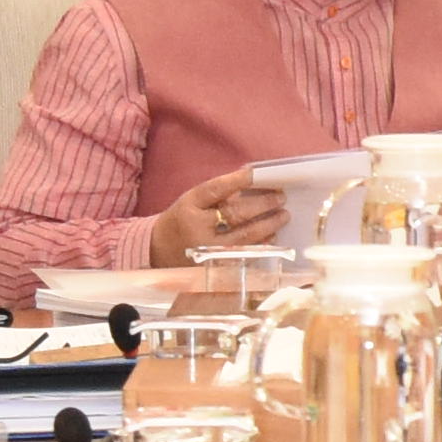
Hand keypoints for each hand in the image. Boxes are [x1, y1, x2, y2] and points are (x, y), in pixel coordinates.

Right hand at [144, 167, 279, 266]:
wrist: (157, 253)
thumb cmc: (181, 222)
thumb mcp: (191, 202)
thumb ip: (217, 195)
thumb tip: (252, 184)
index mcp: (189, 208)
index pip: (214, 190)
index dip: (236, 181)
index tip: (255, 173)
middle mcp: (198, 230)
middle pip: (235, 214)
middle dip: (262, 204)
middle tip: (281, 198)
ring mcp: (209, 251)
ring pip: (245, 237)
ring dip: (268, 225)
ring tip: (283, 215)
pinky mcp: (218, 267)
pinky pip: (245, 255)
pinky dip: (262, 245)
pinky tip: (273, 236)